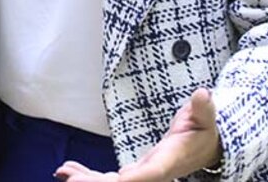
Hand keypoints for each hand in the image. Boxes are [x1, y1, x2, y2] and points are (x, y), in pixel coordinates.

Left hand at [55, 88, 221, 181]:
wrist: (204, 148)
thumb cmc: (203, 130)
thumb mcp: (205, 117)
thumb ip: (203, 108)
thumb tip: (202, 94)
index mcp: (169, 161)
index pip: (151, 173)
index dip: (135, 179)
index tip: (118, 180)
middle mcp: (153, 174)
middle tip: (72, 180)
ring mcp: (142, 175)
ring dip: (88, 179)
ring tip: (63, 172)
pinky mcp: (134, 173)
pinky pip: (108, 179)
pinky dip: (88, 175)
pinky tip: (68, 170)